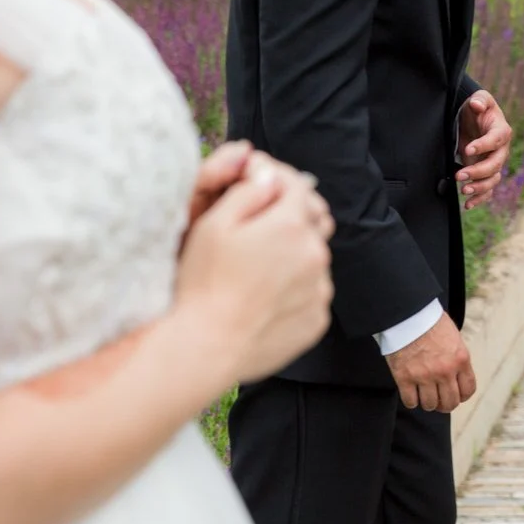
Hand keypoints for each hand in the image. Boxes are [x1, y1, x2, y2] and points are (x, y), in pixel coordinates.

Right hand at [176, 158, 334, 385]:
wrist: (206, 347)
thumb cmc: (203, 283)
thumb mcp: (214, 223)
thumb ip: (249, 191)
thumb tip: (269, 175)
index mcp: (291, 225)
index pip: (297, 186)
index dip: (277, 181)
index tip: (260, 186)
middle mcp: (315, 254)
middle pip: (312, 221)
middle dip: (290, 216)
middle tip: (257, 228)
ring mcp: (320, 289)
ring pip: (313, 258)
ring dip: (294, 255)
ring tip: (258, 270)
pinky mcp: (317, 319)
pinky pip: (312, 292)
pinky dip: (296, 289)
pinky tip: (265, 297)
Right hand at [384, 311, 475, 411]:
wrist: (407, 313)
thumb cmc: (430, 321)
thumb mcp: (454, 337)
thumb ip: (457, 358)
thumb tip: (457, 377)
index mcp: (461, 359)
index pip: (468, 390)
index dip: (461, 396)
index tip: (455, 395)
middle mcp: (445, 370)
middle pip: (450, 403)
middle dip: (444, 404)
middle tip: (438, 399)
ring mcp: (424, 375)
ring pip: (430, 405)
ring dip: (427, 402)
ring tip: (423, 394)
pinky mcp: (404, 377)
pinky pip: (410, 402)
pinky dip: (411, 400)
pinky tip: (410, 392)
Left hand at [456, 90, 511, 208]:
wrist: (475, 120)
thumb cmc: (478, 109)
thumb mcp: (480, 99)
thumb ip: (480, 100)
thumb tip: (476, 105)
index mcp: (501, 131)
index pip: (496, 140)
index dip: (484, 145)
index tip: (467, 149)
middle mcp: (501, 150)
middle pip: (495, 165)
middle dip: (478, 172)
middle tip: (460, 174)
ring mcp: (494, 163)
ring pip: (492, 180)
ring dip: (479, 187)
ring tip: (463, 190)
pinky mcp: (486, 173)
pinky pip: (487, 189)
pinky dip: (480, 198)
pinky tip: (468, 205)